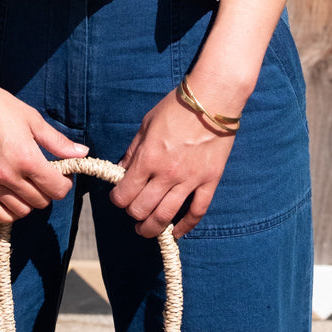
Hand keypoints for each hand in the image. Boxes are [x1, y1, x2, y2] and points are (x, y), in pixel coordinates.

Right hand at [0, 71, 88, 221]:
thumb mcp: (31, 119)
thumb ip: (57, 141)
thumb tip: (82, 153)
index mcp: (26, 158)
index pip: (56, 189)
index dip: (64, 184)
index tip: (61, 175)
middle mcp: (8, 175)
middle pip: (40, 201)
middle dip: (47, 191)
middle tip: (44, 176)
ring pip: (19, 210)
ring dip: (29, 202)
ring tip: (27, 185)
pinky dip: (7, 212)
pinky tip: (11, 198)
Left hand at [110, 89, 236, 238]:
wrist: (213, 99)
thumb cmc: (177, 106)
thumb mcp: (147, 123)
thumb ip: (134, 149)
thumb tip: (122, 169)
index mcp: (148, 157)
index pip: (125, 193)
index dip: (118, 199)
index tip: (119, 197)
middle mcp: (167, 173)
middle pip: (142, 209)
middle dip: (133, 215)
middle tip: (133, 212)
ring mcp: (190, 180)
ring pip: (166, 216)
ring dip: (153, 228)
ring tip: (147, 230)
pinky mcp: (209, 181)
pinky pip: (197, 211)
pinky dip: (186, 226)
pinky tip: (177, 232)